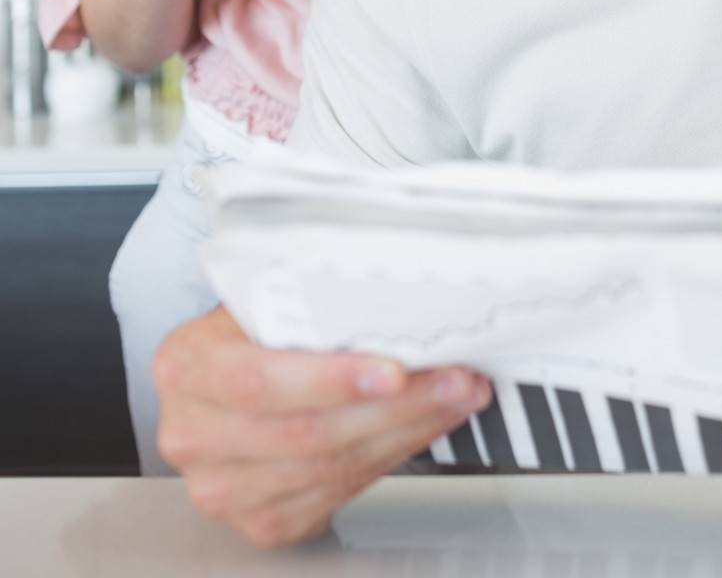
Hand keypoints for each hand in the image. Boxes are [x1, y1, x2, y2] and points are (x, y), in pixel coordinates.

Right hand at [155, 307, 492, 548]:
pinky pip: (337, 493)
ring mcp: (223, 488)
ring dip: (407, 430)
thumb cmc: (252, 329)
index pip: (259, 379)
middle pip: (305, 432)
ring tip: (455, 394)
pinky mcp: (262, 521)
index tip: (394, 368)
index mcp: (186, 366)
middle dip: (396, 405)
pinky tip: (423, 425)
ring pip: (330, 466)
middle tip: (455, 376)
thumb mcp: (261, 294)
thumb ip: (306, 292)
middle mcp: (193, 434)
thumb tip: (396, 280)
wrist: (226, 380)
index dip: (330, 379)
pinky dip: (392, 456)